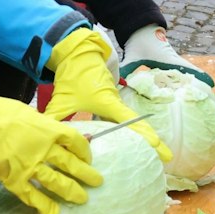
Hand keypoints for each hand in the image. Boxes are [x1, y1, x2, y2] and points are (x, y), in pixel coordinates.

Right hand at [0, 94, 101, 213]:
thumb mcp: (27, 113)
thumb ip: (42, 126)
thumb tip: (53, 133)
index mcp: (48, 129)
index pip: (75, 141)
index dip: (84, 150)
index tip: (87, 157)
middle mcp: (44, 150)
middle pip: (71, 164)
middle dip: (86, 175)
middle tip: (97, 182)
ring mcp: (30, 166)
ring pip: (56, 182)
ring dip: (71, 192)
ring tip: (82, 199)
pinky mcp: (14, 180)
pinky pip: (32, 196)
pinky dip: (43, 205)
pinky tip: (53, 213)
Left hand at [41, 28, 171, 161]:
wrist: (78, 54)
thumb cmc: (73, 75)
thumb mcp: (62, 99)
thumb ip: (55, 119)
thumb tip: (48, 139)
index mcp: (108, 102)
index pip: (130, 121)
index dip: (144, 134)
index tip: (158, 146)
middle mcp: (116, 104)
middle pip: (139, 125)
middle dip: (153, 141)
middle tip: (167, 159)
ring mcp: (114, 103)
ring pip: (132, 123)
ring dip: (144, 137)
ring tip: (156, 155)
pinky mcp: (110, 103)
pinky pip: (123, 121)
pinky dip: (130, 133)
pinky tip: (131, 146)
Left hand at [121, 24, 212, 86]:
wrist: (141, 29)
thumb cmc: (138, 42)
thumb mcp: (132, 57)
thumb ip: (125, 69)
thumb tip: (119, 83)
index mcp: (167, 59)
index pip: (186, 69)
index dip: (199, 76)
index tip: (211, 84)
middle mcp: (174, 60)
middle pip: (192, 72)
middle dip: (202, 82)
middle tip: (213, 94)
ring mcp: (174, 61)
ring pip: (187, 72)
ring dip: (195, 81)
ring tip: (205, 93)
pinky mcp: (171, 63)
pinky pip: (181, 72)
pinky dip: (187, 79)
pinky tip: (189, 89)